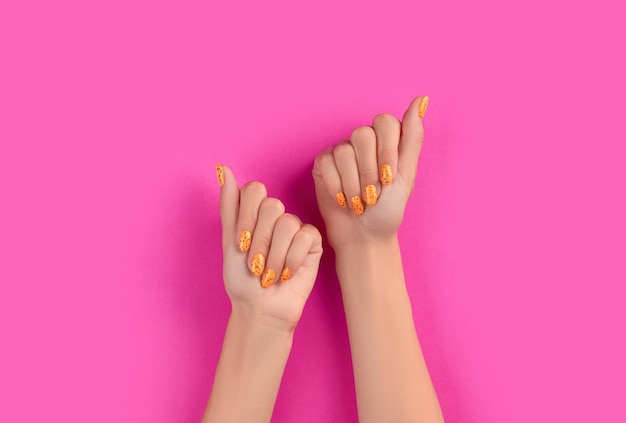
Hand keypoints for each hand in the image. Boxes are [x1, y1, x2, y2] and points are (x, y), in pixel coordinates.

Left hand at [216, 164, 322, 331]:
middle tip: (255, 265)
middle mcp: (276, 216)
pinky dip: (292, 260)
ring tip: (269, 274)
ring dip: (274, 256)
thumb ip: (228, 206)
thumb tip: (223, 168)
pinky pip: (305, 237)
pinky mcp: (313, 241)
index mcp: (254, 213)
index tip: (240, 245)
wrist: (261, 309)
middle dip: (260, 241)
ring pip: (288, 223)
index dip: (247, 218)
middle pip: (271, 206)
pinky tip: (287, 273)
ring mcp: (296, 227)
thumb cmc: (242, 280)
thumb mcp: (229, 242)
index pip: (254, 191)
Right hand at [312, 96, 427, 250]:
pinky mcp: (323, 163)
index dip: (386, 151)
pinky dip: (336, 187)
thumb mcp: (406, 175)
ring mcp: (341, 150)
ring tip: (359, 203)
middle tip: (373, 195)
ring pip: (343, 151)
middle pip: (362, 134)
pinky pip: (327, 163)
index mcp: (387, 140)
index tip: (389, 177)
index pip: (384, 123)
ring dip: (353, 184)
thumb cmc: (388, 210)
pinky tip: (343, 200)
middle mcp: (364, 141)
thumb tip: (422, 98)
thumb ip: (413, 136)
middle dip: (369, 171)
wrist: (364, 236)